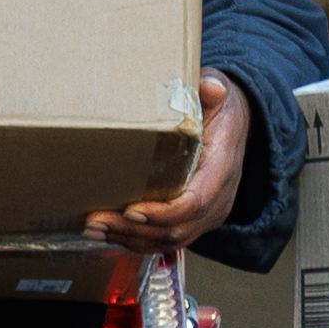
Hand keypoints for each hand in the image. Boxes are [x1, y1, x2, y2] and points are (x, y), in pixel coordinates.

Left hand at [92, 73, 257, 252]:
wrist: (234, 127)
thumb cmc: (221, 112)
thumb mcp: (221, 96)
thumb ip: (214, 90)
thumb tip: (210, 87)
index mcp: (222, 170)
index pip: (195, 203)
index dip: (163, 212)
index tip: (131, 210)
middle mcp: (217, 200)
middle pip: (176, 229)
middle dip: (134, 230)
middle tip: (97, 221)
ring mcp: (206, 215)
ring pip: (168, 240)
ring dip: (129, 238)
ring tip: (94, 228)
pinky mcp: (192, 221)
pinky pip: (164, 240)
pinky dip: (135, 240)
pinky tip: (107, 233)